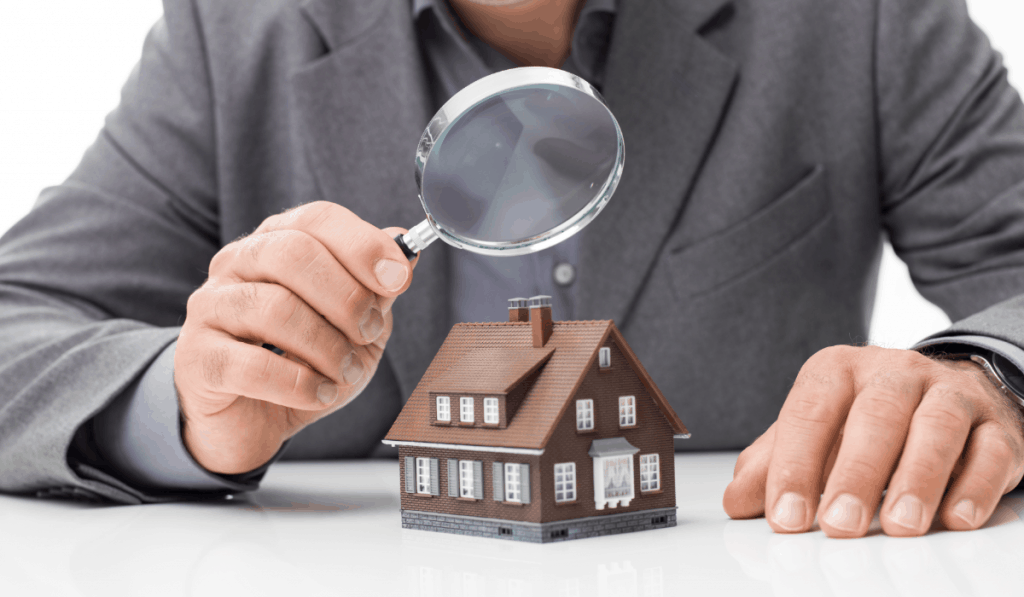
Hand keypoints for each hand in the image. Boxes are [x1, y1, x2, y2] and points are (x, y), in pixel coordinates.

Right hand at [174, 201, 414, 473]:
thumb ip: (376, 288)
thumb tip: (406, 249)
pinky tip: (318, 393)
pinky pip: (252, 365)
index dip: (362, 244)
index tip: (397, 278)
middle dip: (347, 297)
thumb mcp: (353, 325)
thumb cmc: (301, 363)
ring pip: (276, 308)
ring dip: (327, 347)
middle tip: (369, 332)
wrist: (251, 421)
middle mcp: (236, 265)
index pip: (316, 219)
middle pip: (293, 253)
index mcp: (276, 242)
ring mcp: (210, 308)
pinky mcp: (197, 358)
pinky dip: (299, 384)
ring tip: (345, 371)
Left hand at [723, 345, 1023, 536]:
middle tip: (840, 525)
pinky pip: (990, 450)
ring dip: (918, 478)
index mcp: (838, 370)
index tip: (786, 516)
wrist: (948, 390)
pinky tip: (954, 519)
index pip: (810, 412)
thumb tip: (736, 500)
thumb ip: (774, 462)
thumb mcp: (815, 433)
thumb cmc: (867, 419)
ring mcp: (950, 394)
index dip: (795, 465)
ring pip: (936, 427)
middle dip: (856, 474)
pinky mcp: (996, 424)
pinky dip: (974, 486)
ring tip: (899, 525)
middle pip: (876, 416)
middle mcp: (894, 372)